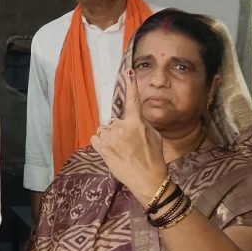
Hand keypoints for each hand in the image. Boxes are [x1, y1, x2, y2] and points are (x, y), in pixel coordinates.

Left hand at [90, 69, 167, 205]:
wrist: (148, 180)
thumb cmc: (154, 158)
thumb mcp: (155, 136)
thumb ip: (142, 123)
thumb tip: (135, 117)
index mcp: (137, 122)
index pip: (133, 99)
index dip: (131, 85)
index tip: (128, 70)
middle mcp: (122, 127)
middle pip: (114, 120)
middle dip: (118, 129)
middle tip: (128, 144)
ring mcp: (111, 138)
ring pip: (104, 130)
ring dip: (109, 137)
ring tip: (121, 150)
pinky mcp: (102, 148)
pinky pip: (96, 138)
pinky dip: (101, 144)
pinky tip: (111, 152)